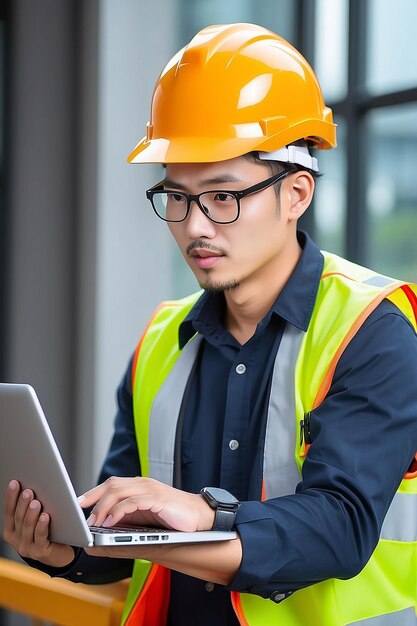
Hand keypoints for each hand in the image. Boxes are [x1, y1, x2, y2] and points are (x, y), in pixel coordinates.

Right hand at [3, 480, 74, 567]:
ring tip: (36, 502)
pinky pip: (40, 537)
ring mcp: (27, 548)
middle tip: (28, 491)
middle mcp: (17, 540)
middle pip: (18, 518)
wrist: (59, 553)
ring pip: (28, 527)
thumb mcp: (35, 520)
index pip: (9, 511)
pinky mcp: (40, 552)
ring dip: (31, 514)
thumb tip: (31, 486)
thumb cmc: (48, 531)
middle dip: (22, 503)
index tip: (15, 482)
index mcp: (12, 530)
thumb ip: (31, 507)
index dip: (10, 497)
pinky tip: (45, 516)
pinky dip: (42, 526)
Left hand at [78, 476, 214, 531]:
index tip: (77, 504)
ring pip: (119, 491)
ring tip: (94, 522)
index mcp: (138, 486)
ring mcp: (150, 489)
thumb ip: (126, 519)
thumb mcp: (144, 518)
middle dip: (94, 499)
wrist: (198, 517)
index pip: (110, 484)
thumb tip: (102, 528)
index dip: (92, 493)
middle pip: (111, 485)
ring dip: (103, 507)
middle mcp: (142, 484)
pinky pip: (133, 502)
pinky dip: (119, 511)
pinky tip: (111, 521)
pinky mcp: (157, 499)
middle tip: (82, 516)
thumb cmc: (171, 519)